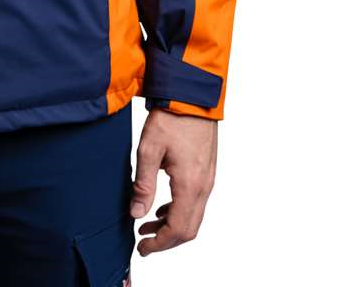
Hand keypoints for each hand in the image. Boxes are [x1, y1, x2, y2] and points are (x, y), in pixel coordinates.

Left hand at [129, 109, 217, 256]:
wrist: (192, 96)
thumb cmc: (171, 118)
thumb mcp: (149, 149)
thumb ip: (143, 184)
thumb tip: (136, 214)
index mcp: (190, 184)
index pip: (178, 228)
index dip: (159, 243)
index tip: (142, 248)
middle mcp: (204, 187)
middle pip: (188, 229)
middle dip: (165, 241)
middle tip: (143, 243)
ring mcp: (208, 180)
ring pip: (193, 217)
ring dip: (171, 227)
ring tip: (146, 226)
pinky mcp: (206, 172)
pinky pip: (196, 203)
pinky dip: (179, 212)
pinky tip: (162, 209)